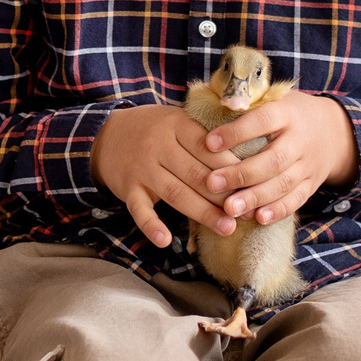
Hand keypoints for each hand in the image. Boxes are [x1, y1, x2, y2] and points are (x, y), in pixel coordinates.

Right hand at [91, 102, 243, 250]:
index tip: (253, 185)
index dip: (232, 168)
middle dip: (223, 196)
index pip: (208, 148)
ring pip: (175, 193)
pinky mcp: (127, 188)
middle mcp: (158, 144)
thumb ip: (206, 134)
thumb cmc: (154, 129)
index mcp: (176, 124)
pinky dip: (151, 226)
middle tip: (246, 213)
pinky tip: (165, 241)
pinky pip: (139, 209)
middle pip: (195, 174)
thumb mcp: (177, 120)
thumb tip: (250, 158)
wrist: (106, 135)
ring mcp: (141, 167)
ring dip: (202, 213)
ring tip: (226, 228)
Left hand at [201, 89, 357, 225]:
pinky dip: (278, 210)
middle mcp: (300, 139)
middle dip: (241, 174)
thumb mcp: (273, 99)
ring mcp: (308, 164)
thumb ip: (248, 103)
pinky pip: (297, 200)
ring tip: (229, 209)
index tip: (209, 143)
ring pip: (283, 184)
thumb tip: (218, 103)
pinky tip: (257, 218)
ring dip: (255, 198)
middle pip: (273, 160)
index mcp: (287, 113)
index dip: (236, 132)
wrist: (333, 131)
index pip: (262, 121)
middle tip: (212, 184)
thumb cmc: (288, 114)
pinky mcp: (312, 184)